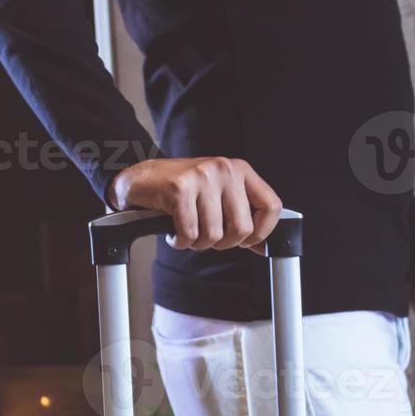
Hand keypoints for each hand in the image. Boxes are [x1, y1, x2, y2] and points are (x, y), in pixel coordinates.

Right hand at [108, 157, 282, 251]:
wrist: (142, 179)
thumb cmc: (183, 191)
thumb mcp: (220, 197)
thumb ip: (243, 217)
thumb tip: (264, 247)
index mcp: (240, 170)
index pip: (272, 206)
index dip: (262, 232)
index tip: (246, 241)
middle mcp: (225, 169)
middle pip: (242, 228)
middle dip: (224, 243)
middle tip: (208, 237)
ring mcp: (202, 176)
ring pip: (214, 234)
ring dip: (199, 243)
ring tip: (188, 231)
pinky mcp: (180, 188)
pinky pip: (190, 233)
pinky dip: (181, 242)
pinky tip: (175, 232)